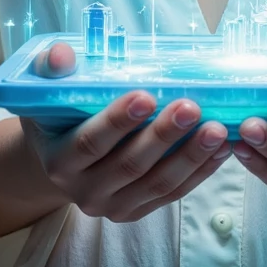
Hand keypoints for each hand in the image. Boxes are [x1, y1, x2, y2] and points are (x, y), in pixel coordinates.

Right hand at [22, 40, 231, 223]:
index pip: (90, 143)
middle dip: (163, 136)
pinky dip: (200, 172)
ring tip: (216, 129)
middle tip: (191, 107)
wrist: (61, 159)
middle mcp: (84, 192)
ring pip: (157, 184)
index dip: (117, 121)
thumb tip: (62, 54)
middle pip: (129, 165)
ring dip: (190, 157)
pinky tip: (221, 149)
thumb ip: (51, 69)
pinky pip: (172, 194)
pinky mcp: (136, 212)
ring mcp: (112, 206)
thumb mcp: (45, 91)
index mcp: (60, 162)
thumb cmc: (58, 117)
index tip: (147, 95)